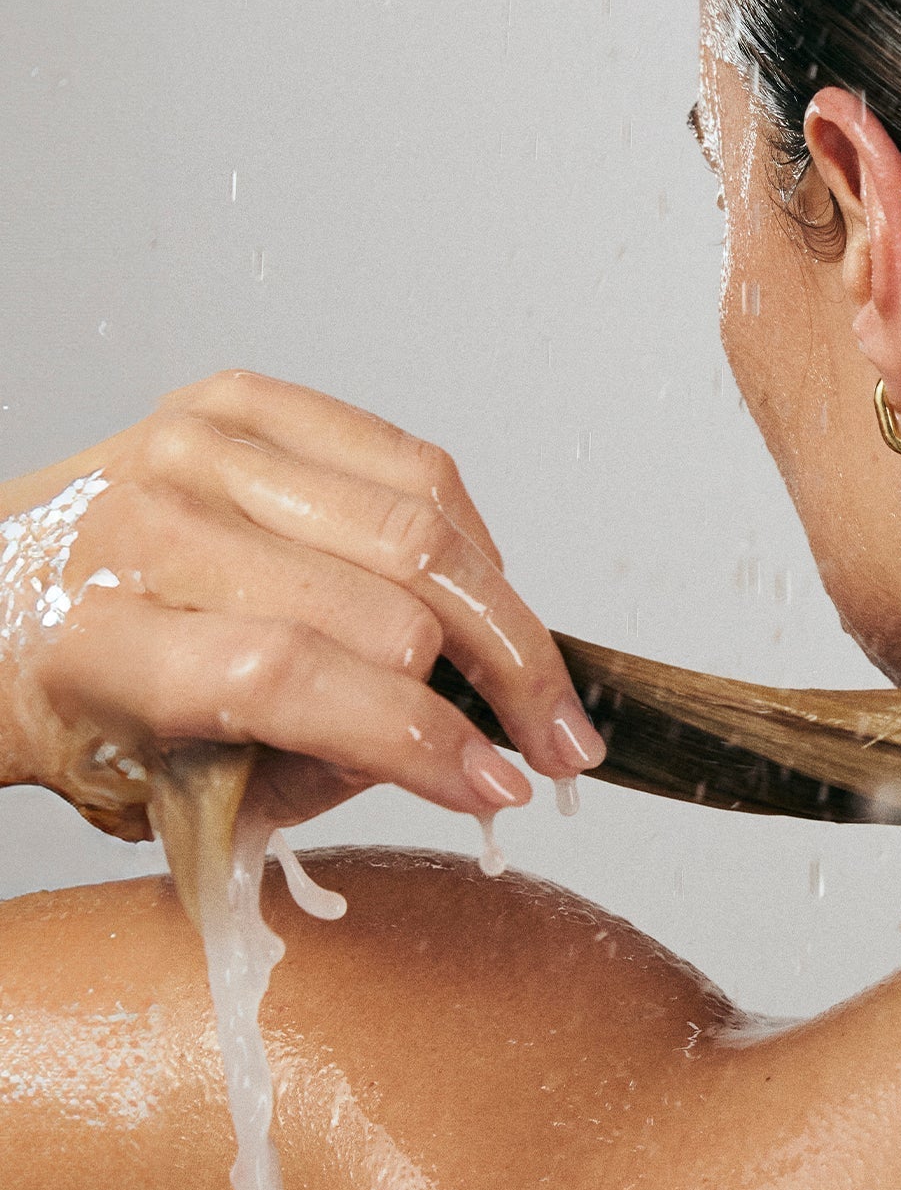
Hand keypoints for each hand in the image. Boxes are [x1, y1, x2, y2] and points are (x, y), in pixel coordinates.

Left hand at [0, 372, 603, 836]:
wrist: (1, 593)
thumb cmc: (86, 701)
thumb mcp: (170, 789)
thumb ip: (312, 776)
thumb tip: (463, 760)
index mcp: (102, 637)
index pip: (290, 677)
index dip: (417, 739)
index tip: (498, 788)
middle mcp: (145, 523)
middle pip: (379, 601)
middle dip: (495, 684)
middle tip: (557, 747)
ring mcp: (194, 447)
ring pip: (417, 526)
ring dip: (506, 614)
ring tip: (540, 680)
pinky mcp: (240, 401)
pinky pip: (410, 461)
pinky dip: (471, 538)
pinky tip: (486, 593)